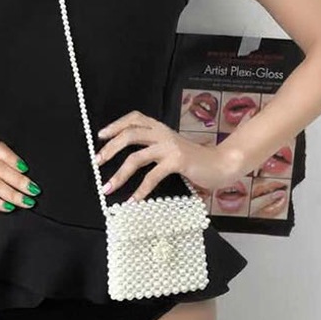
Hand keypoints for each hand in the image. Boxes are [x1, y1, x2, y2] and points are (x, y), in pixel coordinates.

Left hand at [94, 110, 235, 200]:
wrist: (222, 164)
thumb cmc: (196, 160)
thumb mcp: (171, 149)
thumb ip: (154, 150)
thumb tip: (128, 162)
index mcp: (160, 129)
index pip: (134, 119)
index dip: (115, 125)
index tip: (101, 136)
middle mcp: (163, 134)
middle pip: (129, 135)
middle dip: (110, 149)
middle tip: (97, 162)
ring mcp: (170, 147)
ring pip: (136, 157)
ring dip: (119, 174)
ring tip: (108, 187)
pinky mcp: (177, 161)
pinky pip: (152, 176)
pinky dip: (140, 190)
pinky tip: (133, 200)